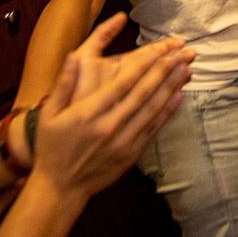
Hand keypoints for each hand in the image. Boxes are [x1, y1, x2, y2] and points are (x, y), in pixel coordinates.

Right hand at [30, 13, 193, 203]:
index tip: (160, 49)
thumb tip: (74, 55)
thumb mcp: (49, 114)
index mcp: (88, 113)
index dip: (144, 64)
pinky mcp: (131, 154)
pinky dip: (168, 112)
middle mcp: (108, 126)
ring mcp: (123, 142)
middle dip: (165, 70)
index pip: (122, 83)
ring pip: (152, 109)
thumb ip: (65, 84)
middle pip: (143, 93)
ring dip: (172, 87)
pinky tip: (180, 96)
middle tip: (183, 53)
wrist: (61, 187)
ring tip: (187, 69)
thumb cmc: (52, 147)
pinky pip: (153, 129)